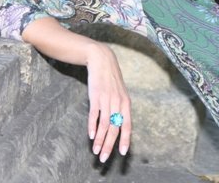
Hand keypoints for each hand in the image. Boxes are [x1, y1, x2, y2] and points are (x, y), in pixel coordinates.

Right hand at [85, 42, 130, 162]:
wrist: (102, 60)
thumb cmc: (111, 80)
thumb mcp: (120, 94)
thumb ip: (120, 109)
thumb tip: (118, 126)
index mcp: (126, 103)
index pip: (127, 125)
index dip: (125, 140)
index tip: (122, 153)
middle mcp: (118, 102)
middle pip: (115, 128)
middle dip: (109, 145)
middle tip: (103, 158)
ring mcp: (107, 99)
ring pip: (105, 124)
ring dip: (100, 140)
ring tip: (95, 151)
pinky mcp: (96, 96)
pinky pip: (94, 114)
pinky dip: (92, 126)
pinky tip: (91, 136)